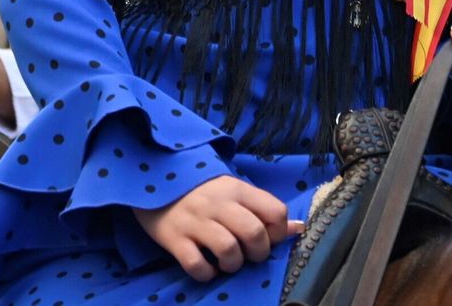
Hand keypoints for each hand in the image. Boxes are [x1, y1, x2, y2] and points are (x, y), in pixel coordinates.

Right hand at [133, 175, 300, 280]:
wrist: (154, 179)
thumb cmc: (201, 189)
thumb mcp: (233, 192)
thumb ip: (262, 209)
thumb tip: (297, 228)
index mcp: (237, 189)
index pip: (275, 211)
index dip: (278, 232)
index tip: (267, 237)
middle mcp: (219, 204)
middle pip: (254, 233)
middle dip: (258, 253)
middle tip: (249, 255)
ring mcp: (195, 222)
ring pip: (228, 250)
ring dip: (233, 264)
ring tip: (227, 262)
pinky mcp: (174, 239)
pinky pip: (196, 265)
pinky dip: (206, 273)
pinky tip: (207, 268)